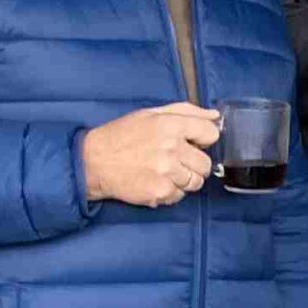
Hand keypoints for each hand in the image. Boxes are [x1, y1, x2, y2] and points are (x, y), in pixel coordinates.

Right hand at [81, 103, 221, 206]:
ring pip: (195, 182)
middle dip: (193, 164)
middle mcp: (171, 148)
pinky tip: (154, 182)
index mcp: (170, 125)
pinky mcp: (160, 191)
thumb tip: (215, 116)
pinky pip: (179, 196)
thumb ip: (186, 111)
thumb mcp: (150, 114)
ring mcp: (166, 171)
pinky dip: (170, 192)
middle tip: (173, 161)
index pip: (211, 133)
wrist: (92, 162)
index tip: (191, 143)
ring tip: (163, 172)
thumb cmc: (122, 136)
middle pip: (205, 163)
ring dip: (183, 180)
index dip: (203, 139)